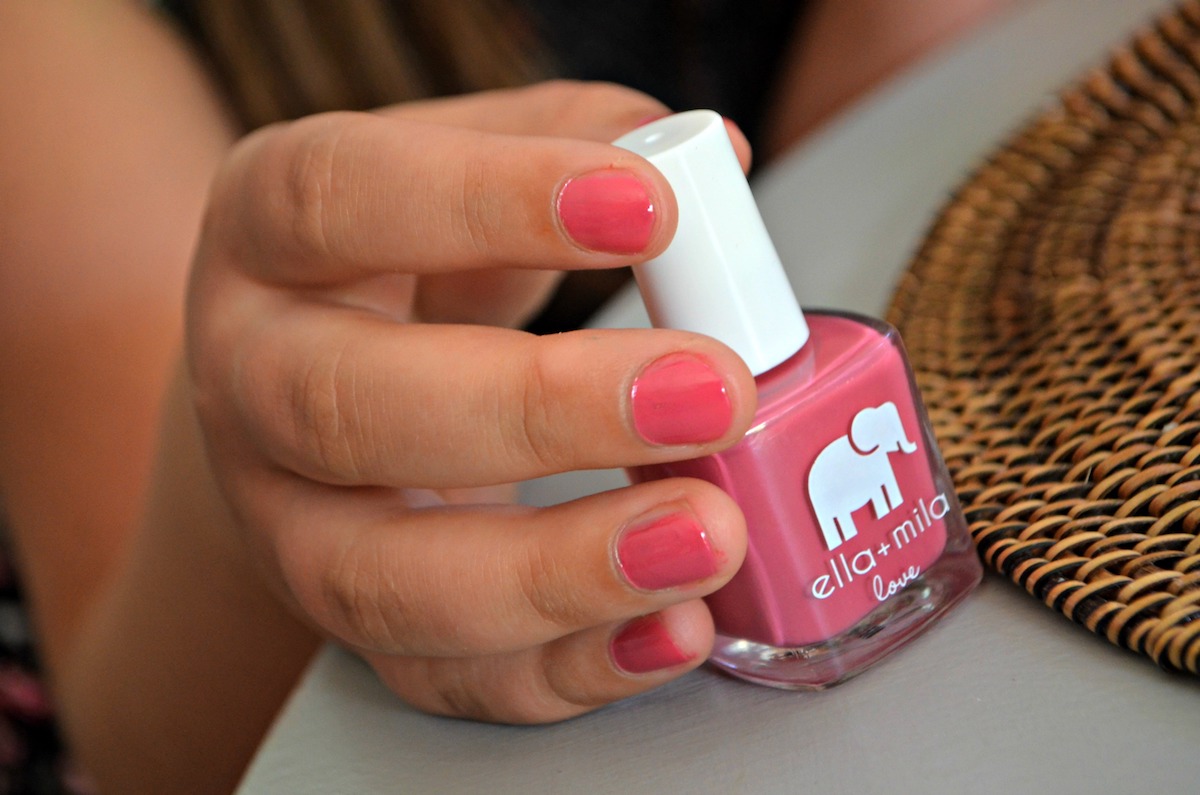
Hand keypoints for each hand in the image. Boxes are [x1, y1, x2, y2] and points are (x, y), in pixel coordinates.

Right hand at [187, 81, 757, 722]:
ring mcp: (289, 524)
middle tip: (708, 392)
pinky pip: (446, 676)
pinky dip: (567, 668)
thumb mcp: (458, 166)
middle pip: (346, 409)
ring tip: (706, 536)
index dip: (487, 200)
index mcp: (267, 236)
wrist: (300, 382)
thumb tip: (709, 157)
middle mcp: (253, 384)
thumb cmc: (397, 262)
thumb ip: (571, 139)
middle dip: (541, 410)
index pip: (339, 200)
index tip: (650, 207)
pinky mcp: (355, 623)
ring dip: (558, 572)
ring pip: (382, 581)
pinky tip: (673, 628)